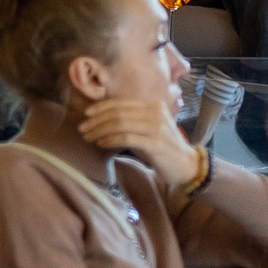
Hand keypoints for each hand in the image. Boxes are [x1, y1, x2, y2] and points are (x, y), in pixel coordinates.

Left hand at [78, 95, 207, 190]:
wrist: (185, 165)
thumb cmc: (161, 147)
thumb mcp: (146, 128)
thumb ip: (129, 119)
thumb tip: (99, 117)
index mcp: (153, 105)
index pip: (121, 103)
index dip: (101, 107)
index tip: (86, 115)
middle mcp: (156, 113)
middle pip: (118, 113)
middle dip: (96, 120)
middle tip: (82, 129)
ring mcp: (157, 127)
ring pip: (120, 124)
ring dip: (99, 130)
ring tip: (88, 137)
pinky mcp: (156, 143)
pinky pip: (126, 138)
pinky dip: (110, 140)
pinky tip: (100, 144)